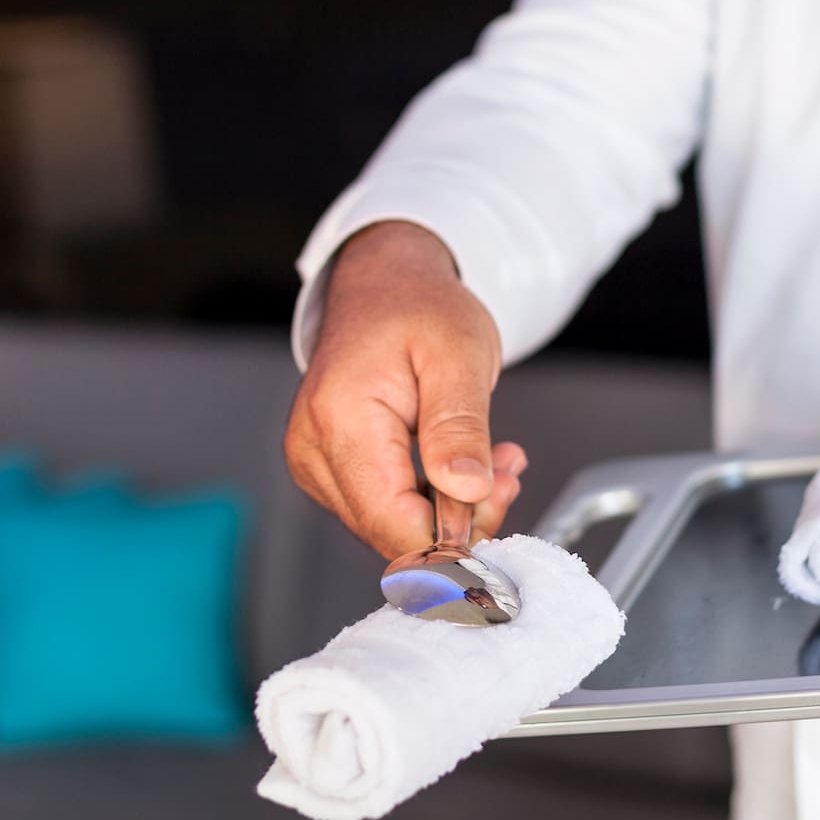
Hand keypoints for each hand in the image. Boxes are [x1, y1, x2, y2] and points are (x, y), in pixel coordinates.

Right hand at [284, 221, 528, 558]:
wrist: (385, 284)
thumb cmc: (417, 306)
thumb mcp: (460, 353)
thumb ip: (460, 427)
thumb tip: (467, 492)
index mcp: (340, 418)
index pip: (394, 522)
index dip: (454, 535)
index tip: (499, 501)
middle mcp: (313, 447)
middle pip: (391, 533)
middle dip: (459, 519)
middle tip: (505, 471)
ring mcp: (314, 462)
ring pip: (389, 529)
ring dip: (449, 510)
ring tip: (489, 459)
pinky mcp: (327, 469)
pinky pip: (383, 510)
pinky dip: (429, 500)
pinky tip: (458, 466)